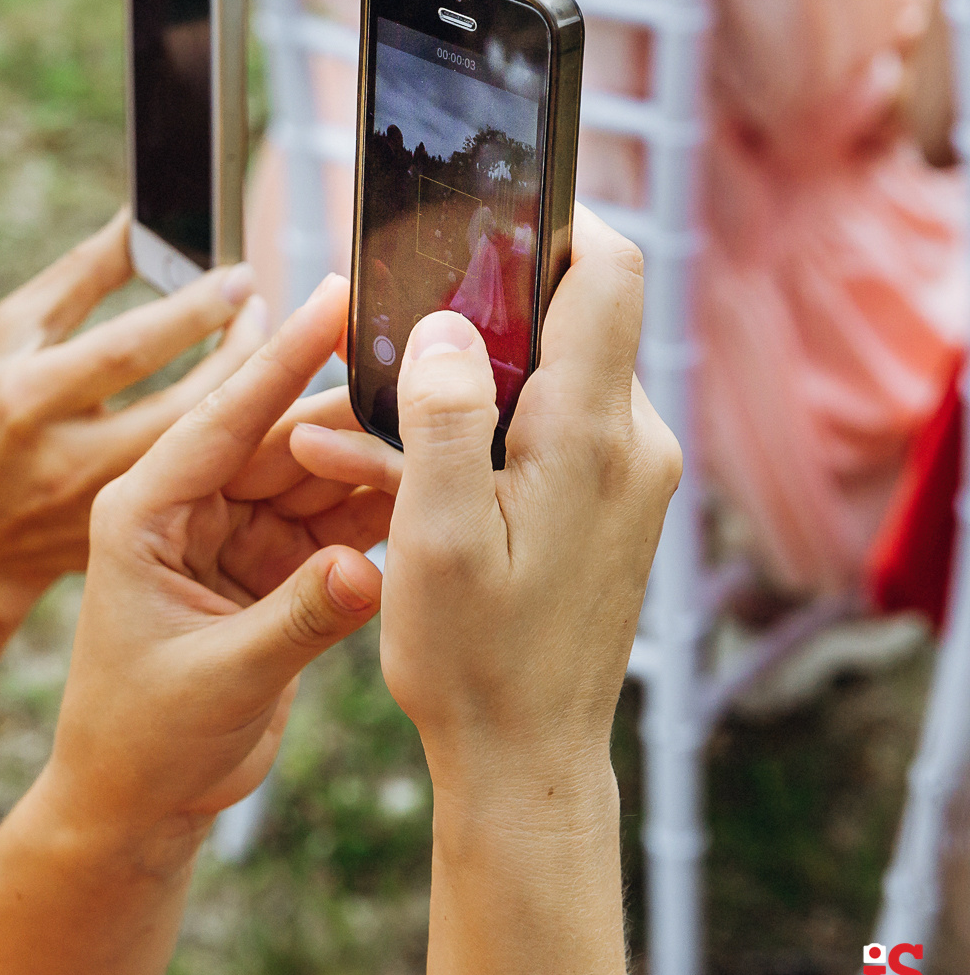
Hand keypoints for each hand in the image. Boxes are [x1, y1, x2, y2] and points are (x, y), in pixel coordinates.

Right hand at [0, 213, 265, 626]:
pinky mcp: (130, 538)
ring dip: (251, 398)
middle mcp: (68, 458)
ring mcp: (103, 508)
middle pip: (183, 406)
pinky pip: (202, 487)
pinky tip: (259, 408)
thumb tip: (147, 217)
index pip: (128, 349)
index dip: (193, 311)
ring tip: (267, 350)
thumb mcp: (10, 336)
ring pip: (203, 452)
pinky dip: (238, 445)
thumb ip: (82, 276)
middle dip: (243, 354)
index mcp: (28, 397)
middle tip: (267, 311)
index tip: (240, 276)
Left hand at [40, 275, 393, 840]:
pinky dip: (374, 517)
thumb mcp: (219, 679)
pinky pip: (329, 524)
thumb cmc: (143, 741)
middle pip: (278, 439)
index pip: (219, 419)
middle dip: (349, 415)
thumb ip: (296, 621)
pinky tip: (430, 497)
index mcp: (141, 512)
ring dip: (371, 466)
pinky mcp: (267, 568)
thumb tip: (368, 568)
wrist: (137, 802)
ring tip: (448, 434)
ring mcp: (229, 535)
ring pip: (312, 477)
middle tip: (432, 373)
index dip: (279, 359)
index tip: (333, 300)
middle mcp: (184, 509)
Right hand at [290, 207, 681, 793]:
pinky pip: (538, 435)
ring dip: (450, 393)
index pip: (608, 273)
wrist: (527, 761)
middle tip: (369, 352)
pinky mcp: (605, 505)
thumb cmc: (476, 658)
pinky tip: (387, 471)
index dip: (552, 223)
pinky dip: (471, 439)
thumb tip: (442, 324)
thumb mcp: (436, 533)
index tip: (482, 213)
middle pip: (560, 324)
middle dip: (462, 327)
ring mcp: (622, 476)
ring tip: (345, 430)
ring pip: (537, 383)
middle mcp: (628, 443)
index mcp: (592, 435)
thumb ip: (443, 415)